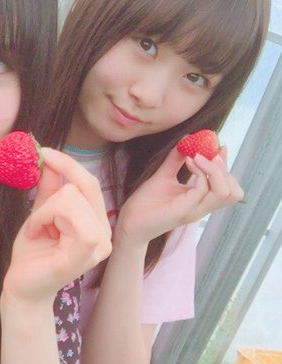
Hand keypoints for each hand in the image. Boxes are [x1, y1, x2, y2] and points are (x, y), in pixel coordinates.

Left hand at [2, 148, 111, 305]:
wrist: (22, 287)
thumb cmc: (32, 254)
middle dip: (49, 200)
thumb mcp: (41, 214)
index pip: (89, 183)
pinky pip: (72, 219)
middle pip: (80, 188)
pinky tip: (38, 234)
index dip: (69, 164)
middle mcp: (104, 234)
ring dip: (44, 212)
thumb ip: (50, 188)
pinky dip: (45, 219)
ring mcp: (98, 246)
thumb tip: (50, 158)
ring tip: (38, 232)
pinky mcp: (85, 254)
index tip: (45, 152)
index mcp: (97, 223)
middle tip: (36, 223)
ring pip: (70, 199)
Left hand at [116, 146, 242, 244]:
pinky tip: (188, 162)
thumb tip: (186, 140)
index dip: (226, 164)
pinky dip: (200, 173)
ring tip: (196, 156)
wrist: (129, 223)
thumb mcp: (163, 176)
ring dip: (215, 170)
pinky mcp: (184, 210)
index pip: (227, 185)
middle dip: (225, 168)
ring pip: (225, 192)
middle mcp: (202, 207)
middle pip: (234, 192)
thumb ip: (175, 160)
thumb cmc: (145, 203)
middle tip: (207, 152)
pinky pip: (203, 190)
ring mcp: (195, 210)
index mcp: (200, 200)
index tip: (218, 145)